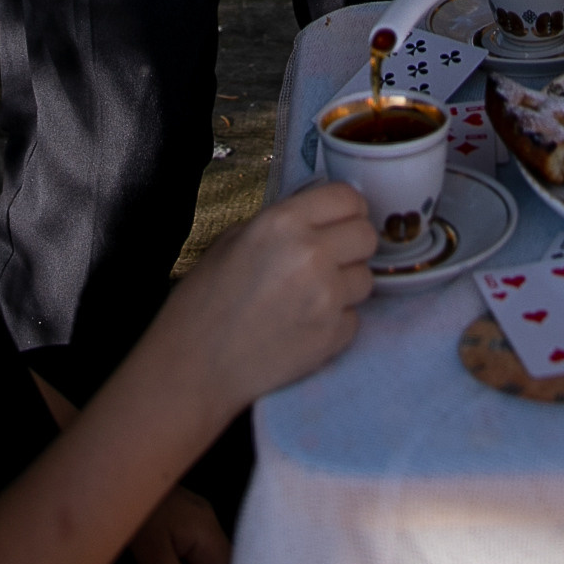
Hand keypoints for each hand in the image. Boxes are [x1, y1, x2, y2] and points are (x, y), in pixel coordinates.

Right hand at [146, 185, 374, 433]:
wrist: (195, 365)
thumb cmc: (206, 296)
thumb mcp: (237, 237)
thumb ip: (285, 222)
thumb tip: (320, 218)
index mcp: (285, 221)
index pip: (348, 197)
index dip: (345, 209)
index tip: (336, 222)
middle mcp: (313, 254)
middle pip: (367, 235)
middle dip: (351, 245)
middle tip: (328, 258)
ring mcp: (327, 298)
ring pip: (366, 278)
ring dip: (346, 284)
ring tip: (310, 296)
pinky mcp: (334, 337)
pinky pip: (355, 317)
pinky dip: (336, 321)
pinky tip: (305, 325)